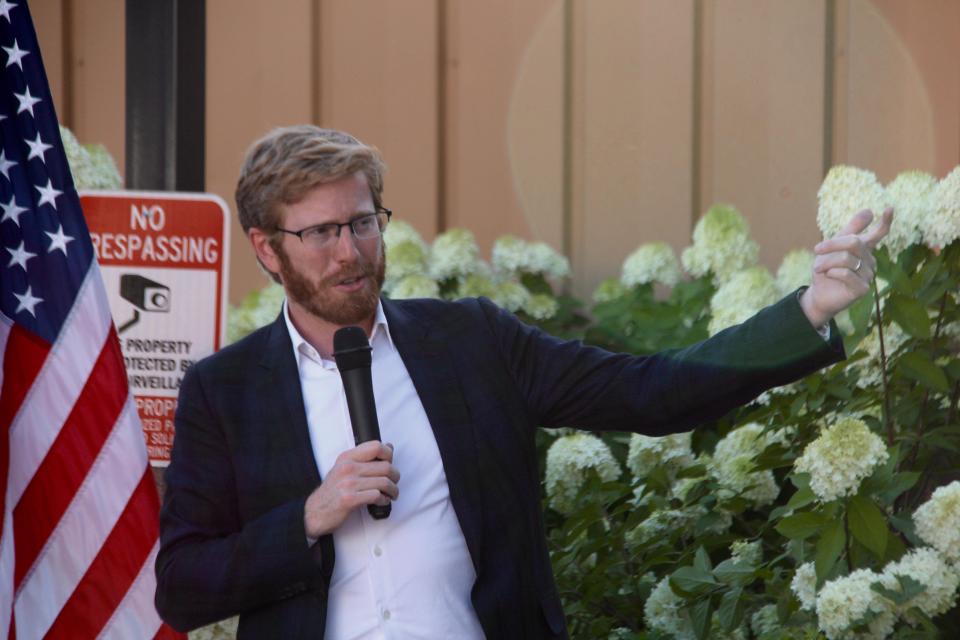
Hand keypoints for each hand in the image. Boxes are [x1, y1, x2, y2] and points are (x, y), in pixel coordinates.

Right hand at [303, 441, 398, 537]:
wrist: (314, 512)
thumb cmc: (331, 492)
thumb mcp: (343, 468)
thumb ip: (364, 458)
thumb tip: (388, 447)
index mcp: (347, 458)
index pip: (376, 446)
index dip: (389, 454)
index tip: (390, 463)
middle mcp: (348, 468)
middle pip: (385, 466)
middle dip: (395, 476)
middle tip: (394, 482)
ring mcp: (348, 484)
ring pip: (384, 482)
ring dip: (392, 490)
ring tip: (391, 494)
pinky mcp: (350, 499)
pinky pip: (377, 496)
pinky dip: (384, 500)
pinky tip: (382, 501)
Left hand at [800, 208, 892, 327]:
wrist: (819, 294)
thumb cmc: (826, 269)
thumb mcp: (833, 247)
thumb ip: (850, 230)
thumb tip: (869, 210)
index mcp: (864, 249)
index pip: (878, 234)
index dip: (885, 222)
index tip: (890, 208)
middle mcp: (870, 261)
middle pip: (854, 242)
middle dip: (832, 244)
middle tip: (817, 250)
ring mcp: (869, 275)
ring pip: (847, 259)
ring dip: (827, 262)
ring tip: (819, 268)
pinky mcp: (863, 289)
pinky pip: (847, 273)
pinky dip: (832, 272)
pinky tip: (828, 276)